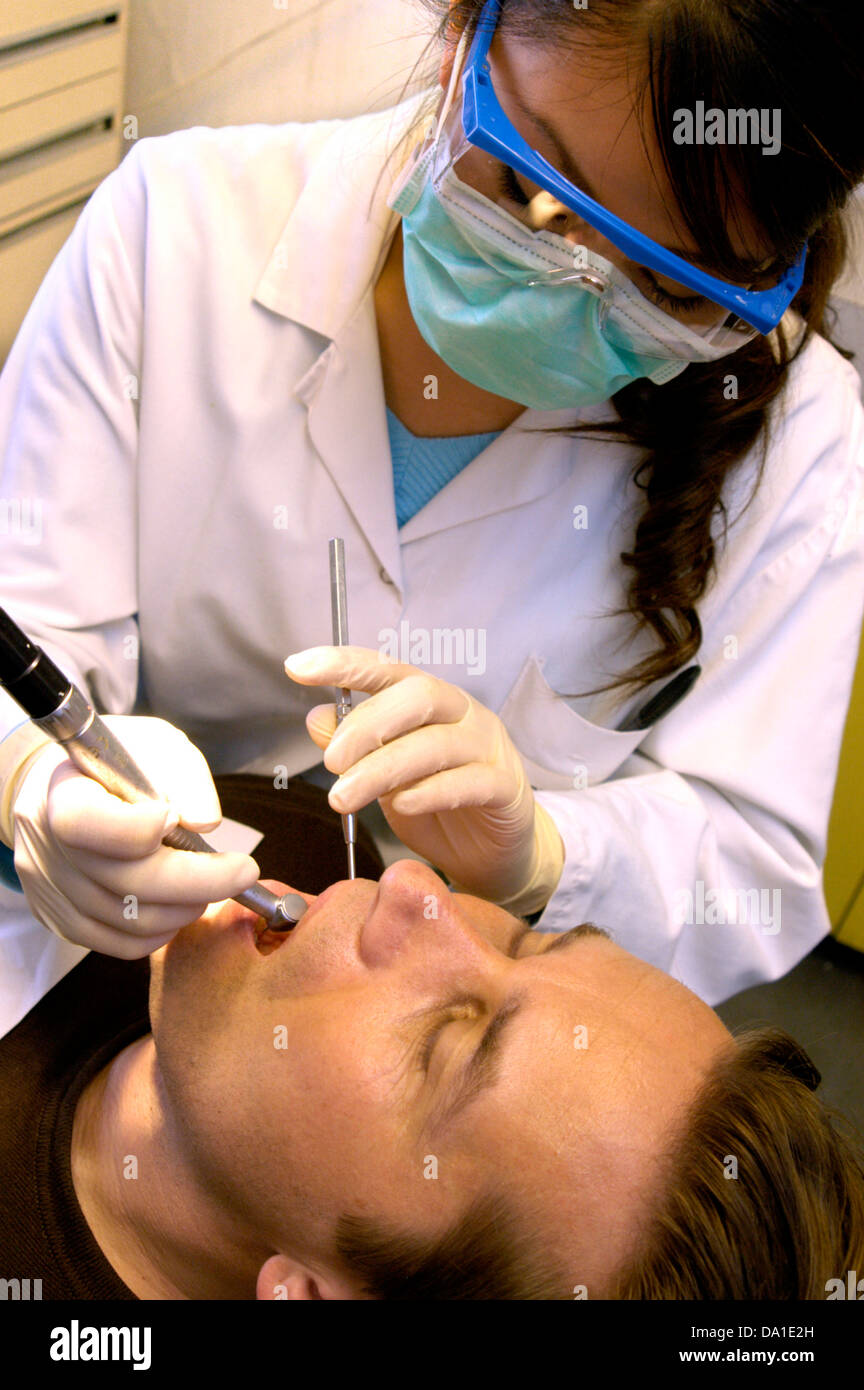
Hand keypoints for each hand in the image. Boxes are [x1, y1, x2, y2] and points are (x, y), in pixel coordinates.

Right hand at [6, 716, 259, 957]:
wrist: (68, 788)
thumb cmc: (120, 763)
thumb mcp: (157, 746)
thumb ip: (183, 778)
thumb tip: (205, 822)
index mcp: (64, 794)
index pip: (86, 825)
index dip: (137, 830)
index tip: (178, 819)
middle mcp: (49, 849)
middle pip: (126, 883)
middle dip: (199, 881)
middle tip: (242, 872)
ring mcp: (53, 891)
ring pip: (130, 922)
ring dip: (187, 907)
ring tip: (211, 882)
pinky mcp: (64, 920)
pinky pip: (122, 944)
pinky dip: (164, 930)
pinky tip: (182, 903)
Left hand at [284, 646, 563, 912]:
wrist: (494, 853)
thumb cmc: (438, 806)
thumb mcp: (385, 777)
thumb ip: (356, 748)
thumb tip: (315, 717)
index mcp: (430, 702)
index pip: (388, 669)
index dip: (345, 664)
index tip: (298, 667)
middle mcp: (461, 714)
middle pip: (417, 696)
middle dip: (365, 725)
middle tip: (331, 762)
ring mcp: (488, 748)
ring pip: (436, 743)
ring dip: (382, 768)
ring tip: (344, 797)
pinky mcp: (505, 787)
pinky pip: (469, 782)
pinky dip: (431, 791)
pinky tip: (401, 804)